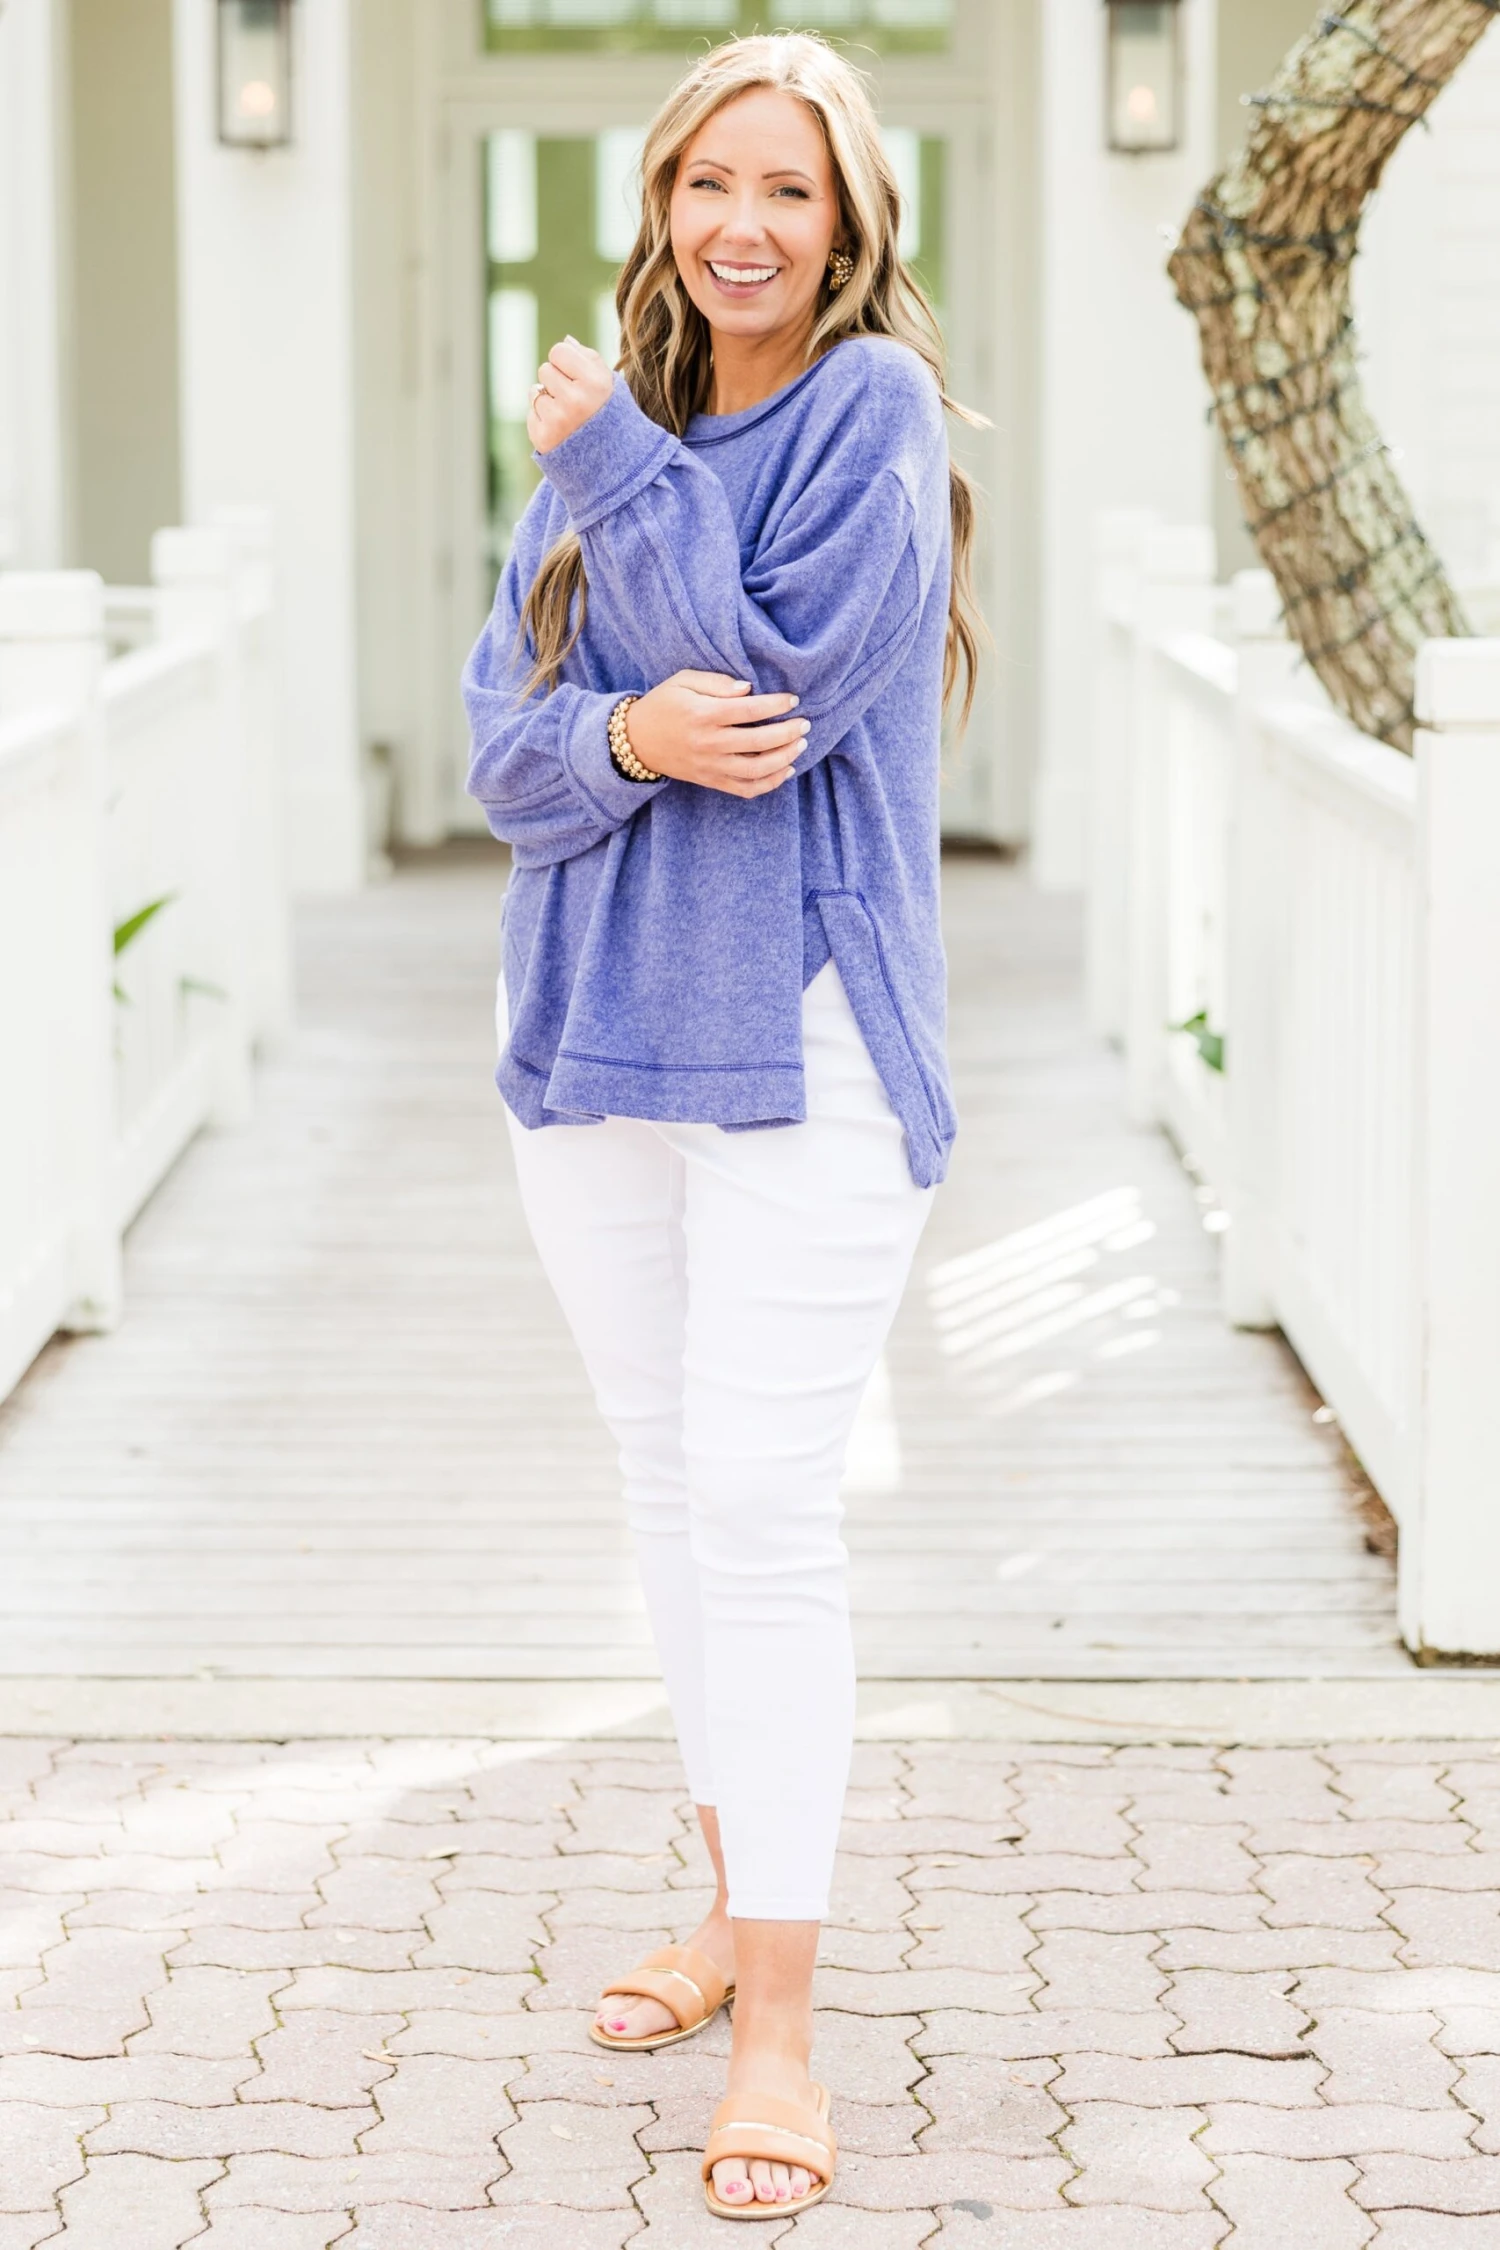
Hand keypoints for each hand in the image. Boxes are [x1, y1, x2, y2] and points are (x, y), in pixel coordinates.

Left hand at [527, 336, 613, 453]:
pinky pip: (531, 411)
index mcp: (595, 383)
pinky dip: (542, 417)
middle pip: (545, 369)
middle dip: (556, 380)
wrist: (609, 463)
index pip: (559, 351)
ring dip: (548, 399)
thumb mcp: (608, 383)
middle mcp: (576, 401)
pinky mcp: (543, 437)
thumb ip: (589, 358)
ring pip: (536, 390)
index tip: (576, 376)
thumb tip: (566, 340)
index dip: (566, 361)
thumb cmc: (607, 415)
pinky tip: (560, 428)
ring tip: (567, 415)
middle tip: (573, 399)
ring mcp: (558, 420)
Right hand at [625, 672, 809, 799]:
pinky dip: (770, 783)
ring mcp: (711, 767)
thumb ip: (716, 682)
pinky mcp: (711, 781)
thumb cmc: (663, 704)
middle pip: (759, 742)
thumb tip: (748, 688)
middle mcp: (709, 744)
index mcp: (703, 715)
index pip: (749, 711)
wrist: (637, 741)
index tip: (792, 699)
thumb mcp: (683, 681)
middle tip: (805, 723)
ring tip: (800, 745)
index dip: (776, 705)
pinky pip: (746, 789)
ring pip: (757, 770)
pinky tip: (786, 770)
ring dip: (785, 758)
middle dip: (788, 733)